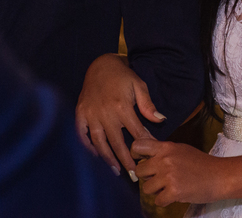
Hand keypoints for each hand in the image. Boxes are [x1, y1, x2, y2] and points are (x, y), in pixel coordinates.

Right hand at [75, 54, 164, 178]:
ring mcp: (90, 114)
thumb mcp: (139, 85)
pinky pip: (82, 135)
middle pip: (116, 142)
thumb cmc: (123, 76)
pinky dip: (88, 147)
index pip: (135, 131)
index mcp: (122, 106)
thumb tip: (161, 120)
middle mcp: (105, 112)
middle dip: (125, 160)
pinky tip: (96, 156)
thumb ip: (148, 105)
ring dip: (107, 158)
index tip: (149, 158)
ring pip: (99, 142)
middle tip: (133, 175)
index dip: (143, 145)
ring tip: (116, 171)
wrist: (100, 65)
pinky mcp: (80, 114)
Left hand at [132, 137, 223, 206]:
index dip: (135, 154)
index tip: (139, 160)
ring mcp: (169, 176)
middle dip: (147, 177)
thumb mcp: (181, 149)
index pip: (138, 145)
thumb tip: (144, 154)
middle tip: (159, 179)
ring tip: (168, 187)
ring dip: (155, 191)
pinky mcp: (174, 192)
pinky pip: (157, 201)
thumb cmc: (201, 163)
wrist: (219, 176)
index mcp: (166, 147)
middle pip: (139, 171)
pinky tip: (174, 195)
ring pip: (146, 188)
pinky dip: (164, 201)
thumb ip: (163, 151)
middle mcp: (165, 160)